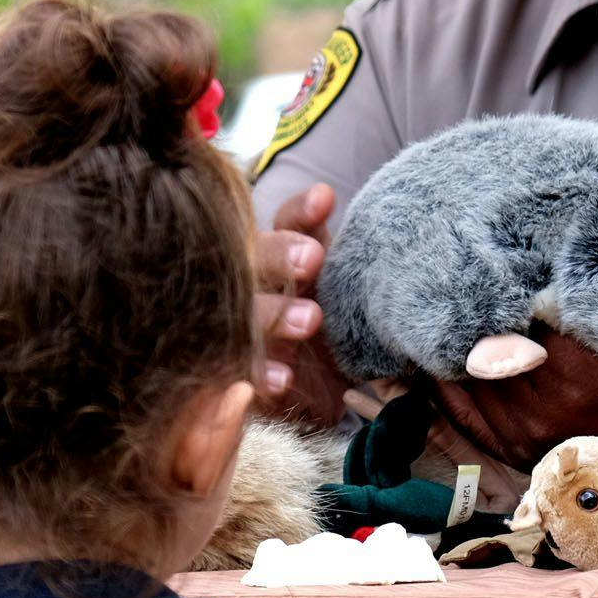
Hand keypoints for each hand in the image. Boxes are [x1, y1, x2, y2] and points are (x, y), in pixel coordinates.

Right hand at [255, 184, 350, 423]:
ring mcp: (244, 328)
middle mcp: (261, 285)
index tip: (325, 199)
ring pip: (246, 311)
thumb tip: (349, 211)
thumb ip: (357, 261)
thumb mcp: (355, 296)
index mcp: (289, 257)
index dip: (302, 210)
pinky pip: (243, 371)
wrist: (335, 398)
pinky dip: (263, 374)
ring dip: (275, 313)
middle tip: (311, 259)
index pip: (287, 221)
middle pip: (256, 259)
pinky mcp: (240, 374)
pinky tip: (284, 378)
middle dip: (281, 255)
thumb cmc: (345, 333)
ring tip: (311, 319)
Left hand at [434, 265, 597, 467]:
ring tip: (448, 303)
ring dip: (461, 342)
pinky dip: (449, 383)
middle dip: (482, 311)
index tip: (501, 257)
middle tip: (462, 270)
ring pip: (470, 375)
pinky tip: (440, 355)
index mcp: (579, 380)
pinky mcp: (513, 447)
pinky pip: (464, 412)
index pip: (523, 318)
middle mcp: (543, 410)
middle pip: (490, 345)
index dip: (510, 286)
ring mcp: (523, 433)